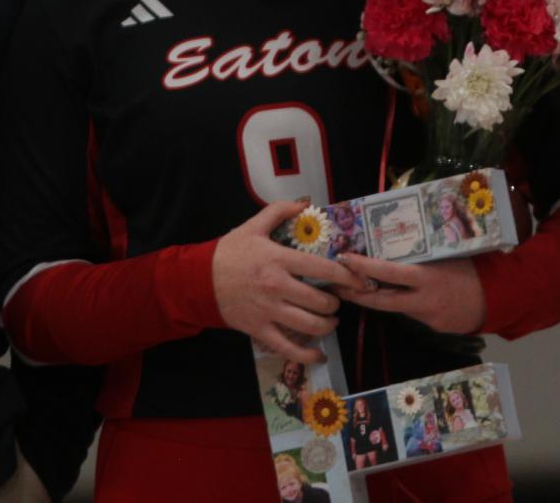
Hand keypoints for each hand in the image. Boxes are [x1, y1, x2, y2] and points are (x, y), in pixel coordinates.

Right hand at [212, 201, 353, 364]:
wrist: (198, 280)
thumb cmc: (229, 253)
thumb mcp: (253, 226)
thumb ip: (280, 211)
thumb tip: (306, 204)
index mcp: (278, 260)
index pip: (322, 269)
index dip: (347, 276)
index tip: (360, 280)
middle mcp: (277, 287)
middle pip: (320, 301)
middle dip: (336, 303)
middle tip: (337, 299)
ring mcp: (269, 311)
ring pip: (310, 325)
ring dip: (327, 325)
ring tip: (330, 320)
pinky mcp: (260, 331)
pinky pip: (289, 348)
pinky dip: (308, 355)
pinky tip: (320, 355)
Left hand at [332, 253, 486, 334]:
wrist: (497, 299)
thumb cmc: (472, 268)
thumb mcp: (447, 255)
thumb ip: (422, 255)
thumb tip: (396, 240)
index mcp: (426, 278)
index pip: (387, 274)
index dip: (363, 268)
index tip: (344, 260)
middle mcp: (422, 301)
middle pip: (381, 301)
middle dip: (355, 293)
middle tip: (335, 284)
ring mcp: (426, 317)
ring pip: (394, 308)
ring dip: (376, 299)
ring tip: (356, 288)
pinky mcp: (432, 327)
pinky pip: (411, 313)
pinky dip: (403, 304)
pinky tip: (399, 296)